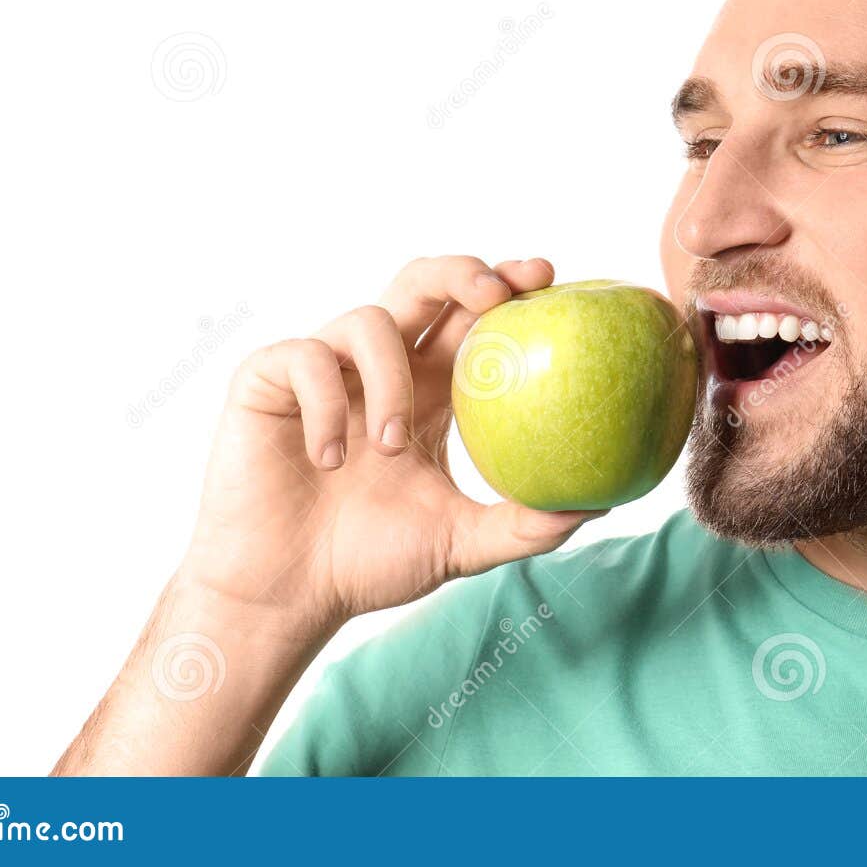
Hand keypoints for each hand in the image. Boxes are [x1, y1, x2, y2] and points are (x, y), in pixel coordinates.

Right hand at [178, 256, 598, 639]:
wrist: (285, 595)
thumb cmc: (367, 565)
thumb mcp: (460, 544)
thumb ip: (524, 525)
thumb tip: (598, 505)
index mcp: (430, 391)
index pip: (472, 316)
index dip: (506, 285)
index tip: (546, 277)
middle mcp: (381, 368)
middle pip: (424, 282)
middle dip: (461, 272)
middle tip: (493, 294)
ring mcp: (325, 369)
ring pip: (369, 319)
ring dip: (391, 377)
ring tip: (389, 446)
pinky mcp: (268, 379)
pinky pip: (305, 357)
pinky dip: (326, 404)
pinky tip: (326, 459)